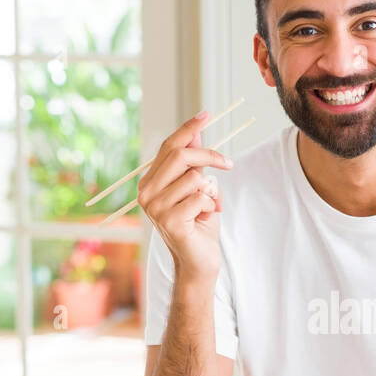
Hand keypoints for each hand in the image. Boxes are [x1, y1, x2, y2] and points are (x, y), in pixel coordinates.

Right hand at [138, 110, 232, 284]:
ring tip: (209, 207)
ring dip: (211, 191)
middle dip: (210, 157)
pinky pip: (201, 197)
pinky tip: (206, 218)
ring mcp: (154, 208)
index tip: (207, 113)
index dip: (189, 128)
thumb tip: (195, 133)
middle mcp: (146, 193)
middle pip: (182, 156)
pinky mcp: (169, 221)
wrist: (200, 262)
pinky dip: (211, 205)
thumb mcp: (198, 188)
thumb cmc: (200, 224)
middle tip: (229, 164)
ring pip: (195, 178)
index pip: (169, 146)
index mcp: (150, 182)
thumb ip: (193, 163)